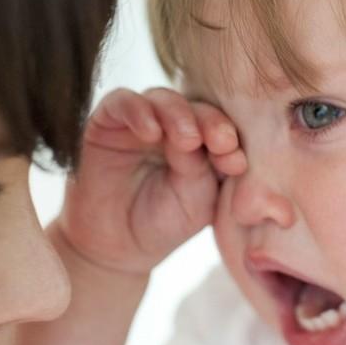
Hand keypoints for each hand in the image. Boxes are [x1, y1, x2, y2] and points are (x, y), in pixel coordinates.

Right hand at [56, 87, 245, 276]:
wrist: (116, 246)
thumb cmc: (163, 221)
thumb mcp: (196, 198)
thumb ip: (206, 167)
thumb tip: (221, 140)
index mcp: (203, 140)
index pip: (221, 125)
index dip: (231, 138)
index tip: (237, 164)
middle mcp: (172, 124)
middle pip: (195, 106)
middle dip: (210, 122)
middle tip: (220, 142)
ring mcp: (141, 120)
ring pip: (162, 98)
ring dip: (178, 115)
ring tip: (188, 139)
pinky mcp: (107, 120)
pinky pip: (122, 101)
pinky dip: (138, 111)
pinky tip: (150, 133)